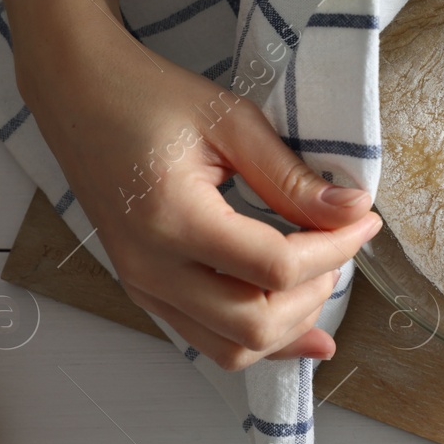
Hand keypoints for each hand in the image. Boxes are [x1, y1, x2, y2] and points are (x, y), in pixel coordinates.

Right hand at [17, 26, 379, 370]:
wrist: (79, 94)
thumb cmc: (148, 97)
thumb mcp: (231, 121)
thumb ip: (291, 175)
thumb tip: (352, 209)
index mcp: (172, 219)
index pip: (276, 266)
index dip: (335, 249)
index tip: (364, 220)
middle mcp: (150, 268)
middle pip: (256, 324)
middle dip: (316, 291)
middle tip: (341, 245)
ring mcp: (143, 286)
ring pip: (232, 349)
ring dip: (289, 324)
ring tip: (321, 275)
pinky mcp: (145, 289)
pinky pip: (208, 338)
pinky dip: (258, 335)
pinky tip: (298, 323)